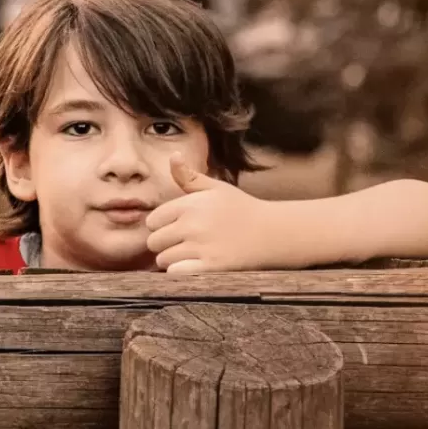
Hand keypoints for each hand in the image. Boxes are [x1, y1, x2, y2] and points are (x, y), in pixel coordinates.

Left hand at [147, 162, 290, 273]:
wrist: (275, 232)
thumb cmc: (242, 209)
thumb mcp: (216, 188)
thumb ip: (189, 176)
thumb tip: (173, 155)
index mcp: (190, 204)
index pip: (152, 221)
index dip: (161, 226)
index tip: (176, 228)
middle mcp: (193, 224)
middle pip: (154, 242)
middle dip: (165, 244)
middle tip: (183, 244)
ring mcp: (202, 246)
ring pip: (164, 259)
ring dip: (173, 260)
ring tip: (191, 255)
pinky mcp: (212, 267)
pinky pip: (176, 273)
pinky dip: (180, 272)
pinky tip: (194, 267)